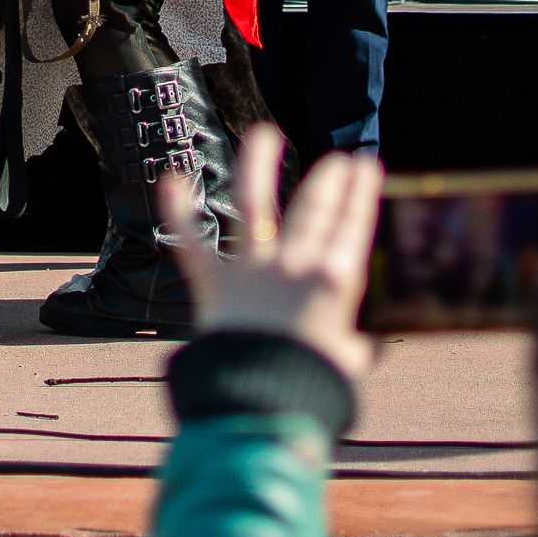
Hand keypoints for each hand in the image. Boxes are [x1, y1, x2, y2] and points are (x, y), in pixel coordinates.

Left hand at [158, 123, 382, 380]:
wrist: (260, 402)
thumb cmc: (308, 388)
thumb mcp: (344, 365)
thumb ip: (353, 348)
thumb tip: (364, 348)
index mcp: (335, 280)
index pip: (353, 222)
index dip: (360, 190)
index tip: (365, 165)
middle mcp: (296, 263)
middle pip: (314, 206)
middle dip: (328, 178)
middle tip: (337, 160)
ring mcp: (253, 267)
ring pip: (254, 202)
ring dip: (258, 163)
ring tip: (263, 134)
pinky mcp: (214, 280)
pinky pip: (192, 241)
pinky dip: (177, 212)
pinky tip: (172, 181)